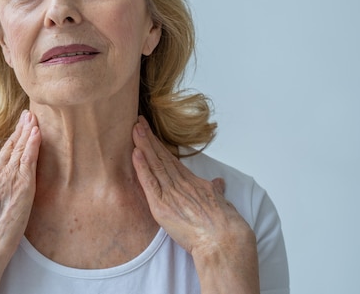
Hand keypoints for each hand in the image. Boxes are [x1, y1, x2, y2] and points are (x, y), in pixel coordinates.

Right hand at [0, 110, 40, 264]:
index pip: (0, 156)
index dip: (10, 142)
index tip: (16, 131)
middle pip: (10, 147)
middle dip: (19, 130)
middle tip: (27, 115)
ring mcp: (8, 177)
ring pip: (20, 149)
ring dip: (28, 131)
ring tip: (34, 118)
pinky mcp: (22, 184)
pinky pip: (29, 158)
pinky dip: (33, 143)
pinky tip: (37, 132)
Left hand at [131, 116, 253, 256]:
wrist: (224, 239)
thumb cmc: (225, 224)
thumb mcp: (221, 201)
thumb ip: (215, 189)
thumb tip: (218, 182)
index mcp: (191, 182)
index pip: (171, 159)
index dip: (159, 145)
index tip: (150, 131)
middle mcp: (180, 183)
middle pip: (161, 156)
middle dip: (148, 138)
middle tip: (137, 121)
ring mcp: (170, 193)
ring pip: (154, 164)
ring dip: (143, 145)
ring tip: (134, 128)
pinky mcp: (161, 205)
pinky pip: (149, 183)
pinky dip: (141, 167)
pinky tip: (135, 153)